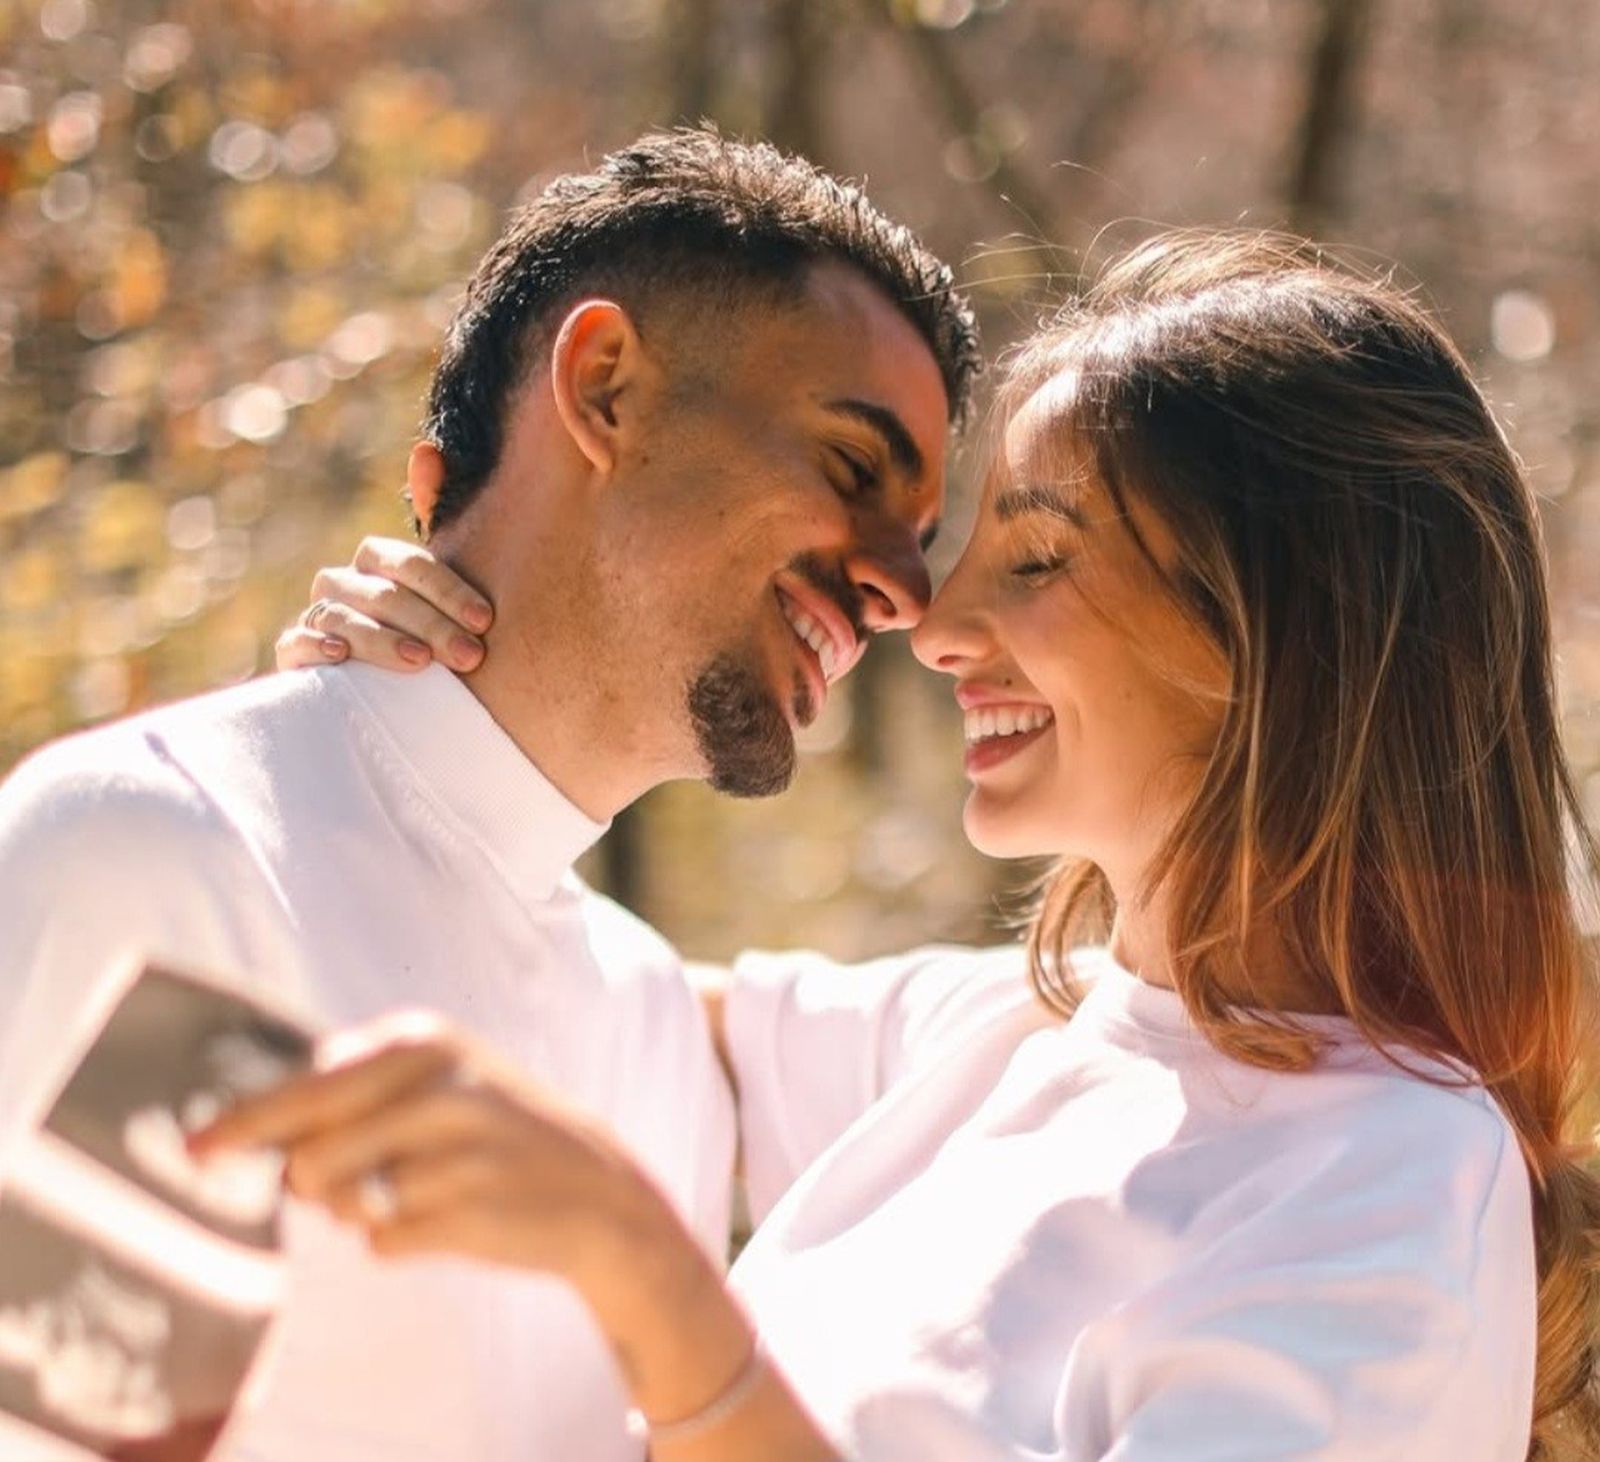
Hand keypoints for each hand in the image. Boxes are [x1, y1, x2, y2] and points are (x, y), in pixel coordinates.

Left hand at [187, 1013, 662, 1289]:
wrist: (595, 1188)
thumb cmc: (491, 1132)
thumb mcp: (434, 1082)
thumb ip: (349, 1094)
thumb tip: (245, 1133)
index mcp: (421, 1040)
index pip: (303, 1084)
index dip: (240, 1123)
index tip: (194, 1149)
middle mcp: (437, 1084)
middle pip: (309, 1148)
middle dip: (301, 1177)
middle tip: (319, 1184)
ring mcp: (456, 1148)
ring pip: (340, 1200)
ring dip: (356, 1209)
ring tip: (406, 1193)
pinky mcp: (468, 1209)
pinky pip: (383, 1242)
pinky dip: (399, 1240)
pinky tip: (446, 1218)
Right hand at [276, 537, 494, 675]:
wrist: (386, 684)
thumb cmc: (424, 629)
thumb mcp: (442, 588)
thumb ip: (438, 517)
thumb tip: (425, 451)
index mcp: (377, 560)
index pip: (410, 564)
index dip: (448, 590)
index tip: (485, 620)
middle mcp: (343, 582)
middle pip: (384, 595)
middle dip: (432, 625)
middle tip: (470, 655)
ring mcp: (317, 615)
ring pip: (342, 619)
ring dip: (383, 640)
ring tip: (421, 661)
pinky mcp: (294, 653)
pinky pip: (295, 642)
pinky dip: (314, 645)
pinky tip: (340, 654)